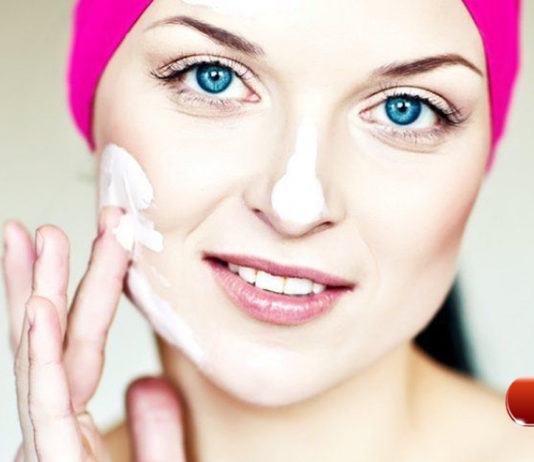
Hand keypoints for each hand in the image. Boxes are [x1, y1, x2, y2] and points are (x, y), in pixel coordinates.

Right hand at [2, 208, 187, 460]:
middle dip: (50, 275)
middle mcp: (54, 422)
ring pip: (39, 355)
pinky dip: (40, 354)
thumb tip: (150, 383)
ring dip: (34, 293)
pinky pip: (46, 402)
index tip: (107, 238)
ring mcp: (45, 441)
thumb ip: (157, 430)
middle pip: (51, 336)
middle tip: (49, 223)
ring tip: (27, 240)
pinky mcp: (47, 460)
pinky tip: (39, 308)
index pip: (84, 341)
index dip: (95, 286)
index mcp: (75, 420)